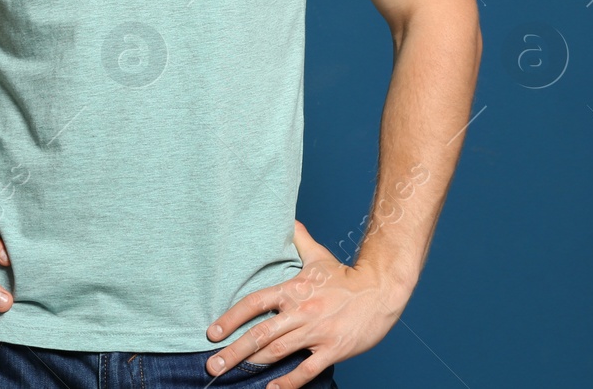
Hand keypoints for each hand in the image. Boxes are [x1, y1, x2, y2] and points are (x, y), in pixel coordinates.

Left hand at [205, 219, 409, 387]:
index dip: (232, 317)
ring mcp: (316, 332)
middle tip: (212, 365)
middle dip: (233, 351)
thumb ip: (300, 240)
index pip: (255, 303)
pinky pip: (306, 369)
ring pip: (277, 352)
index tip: (212, 332)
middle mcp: (301, 312)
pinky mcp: (332, 350)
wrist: (381, 291)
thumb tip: (288, 220)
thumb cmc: (347, 277)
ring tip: (230, 377)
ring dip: (252, 365)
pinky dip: (287, 382)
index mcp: (294, 291)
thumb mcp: (319, 257)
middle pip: (260, 334)